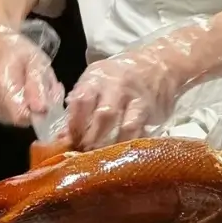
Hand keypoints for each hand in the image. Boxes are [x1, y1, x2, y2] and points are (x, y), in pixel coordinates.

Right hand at [0, 22, 62, 126]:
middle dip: (39, 109)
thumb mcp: (34, 60)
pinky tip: (27, 92)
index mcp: (2, 86)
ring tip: (37, 87)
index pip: (22, 116)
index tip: (50, 99)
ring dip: (32, 108)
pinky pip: (12, 115)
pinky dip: (23, 107)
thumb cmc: (16, 48)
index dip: (40, 113)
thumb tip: (41, 109)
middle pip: (23, 119)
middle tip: (48, 89)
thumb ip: (37, 85)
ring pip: (19, 119)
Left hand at [65, 21, 211, 149]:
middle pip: (104, 115)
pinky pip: (142, 133)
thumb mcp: (95, 78)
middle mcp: (118, 87)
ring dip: (113, 146)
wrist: (158, 64)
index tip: (69, 139)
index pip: (82, 101)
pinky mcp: (152, 113)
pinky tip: (121, 155)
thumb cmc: (118, 75)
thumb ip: (79, 102)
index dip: (74, 124)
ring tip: (103, 158)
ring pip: (127, 126)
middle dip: (92, 138)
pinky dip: (131, 146)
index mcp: (98, 78)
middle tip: (84, 153)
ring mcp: (138, 100)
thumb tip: (63, 135)